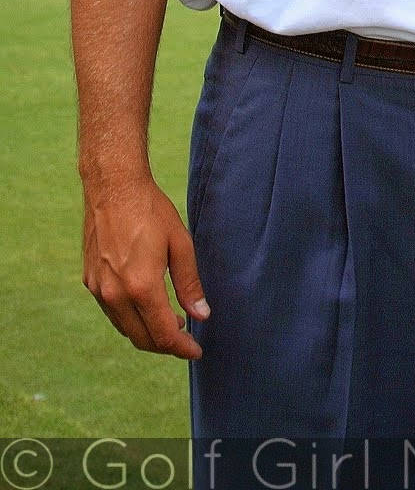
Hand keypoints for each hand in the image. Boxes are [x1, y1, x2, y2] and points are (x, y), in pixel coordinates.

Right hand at [82, 176, 208, 357]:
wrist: (113, 187)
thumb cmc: (151, 210)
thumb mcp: (180, 243)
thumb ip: (189, 283)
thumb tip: (201, 315)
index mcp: (141, 287)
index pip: (163, 334)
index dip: (181, 347)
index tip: (196, 351)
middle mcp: (115, 294)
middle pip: (142, 338)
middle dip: (165, 345)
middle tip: (185, 338)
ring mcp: (99, 290)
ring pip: (125, 328)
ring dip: (147, 332)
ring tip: (169, 322)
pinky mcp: (90, 282)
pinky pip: (112, 312)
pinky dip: (130, 318)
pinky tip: (145, 305)